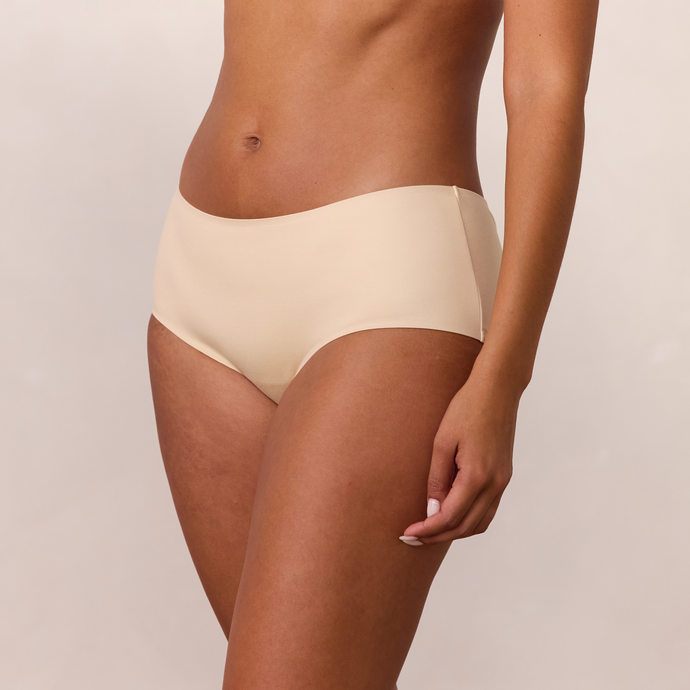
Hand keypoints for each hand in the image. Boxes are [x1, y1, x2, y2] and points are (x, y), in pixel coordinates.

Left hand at [400, 375, 517, 544]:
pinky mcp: (504, 476)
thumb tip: (432, 512)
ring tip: (429, 530)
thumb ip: (437, 479)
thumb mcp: (442, 442)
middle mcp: (495, 484)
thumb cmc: (466, 409)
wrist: (497, 390)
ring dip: (454, 531)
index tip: (407, 533)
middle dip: (437, 536)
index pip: (450, 517)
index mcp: (478, 476)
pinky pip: (487, 510)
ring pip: (480, 523)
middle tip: (412, 537)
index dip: (427, 529)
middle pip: (465, 527)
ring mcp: (503, 482)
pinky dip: (469, 520)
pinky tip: (450, 515)